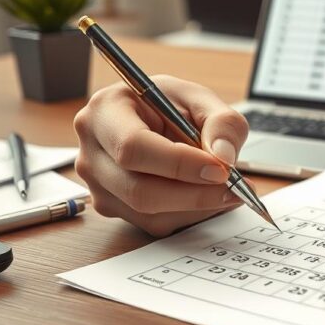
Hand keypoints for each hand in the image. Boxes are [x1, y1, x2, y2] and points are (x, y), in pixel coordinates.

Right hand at [73, 75, 249, 236]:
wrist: (152, 120)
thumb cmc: (170, 106)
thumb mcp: (201, 100)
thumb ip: (221, 123)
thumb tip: (223, 157)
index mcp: (104, 111)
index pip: (133, 147)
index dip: (179, 164)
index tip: (220, 169)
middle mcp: (90, 150)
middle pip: (138, 189)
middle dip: (194, 194)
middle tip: (234, 188)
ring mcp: (96, 184)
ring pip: (148, 212)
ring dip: (196, 207)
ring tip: (227, 189)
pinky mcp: (110, 207)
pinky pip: (152, 223)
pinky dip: (188, 214)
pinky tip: (205, 195)